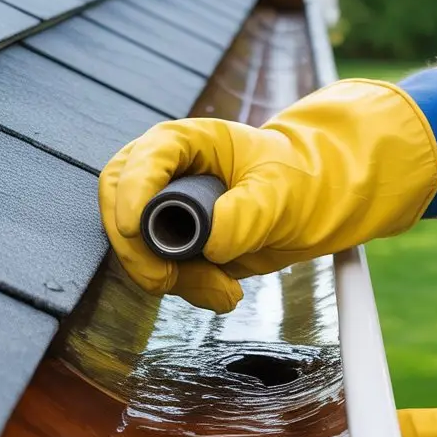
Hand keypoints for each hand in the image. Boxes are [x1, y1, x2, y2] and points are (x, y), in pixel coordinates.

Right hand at [98, 80, 436, 312]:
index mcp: (190, 143)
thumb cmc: (300, 181)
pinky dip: (190, 290)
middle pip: (121, 208)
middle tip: (165, 281)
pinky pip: (166, 274)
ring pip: (143, 251)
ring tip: (228, 292)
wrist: (314, 206)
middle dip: (138, 251)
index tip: (130, 227)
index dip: (131, 191)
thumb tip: (211, 242)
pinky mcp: (178, 246)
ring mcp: (169, 212)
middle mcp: (169, 175)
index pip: (143, 159)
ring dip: (176, 280)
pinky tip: (227, 292)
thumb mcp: (281, 193)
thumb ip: (248, 214)